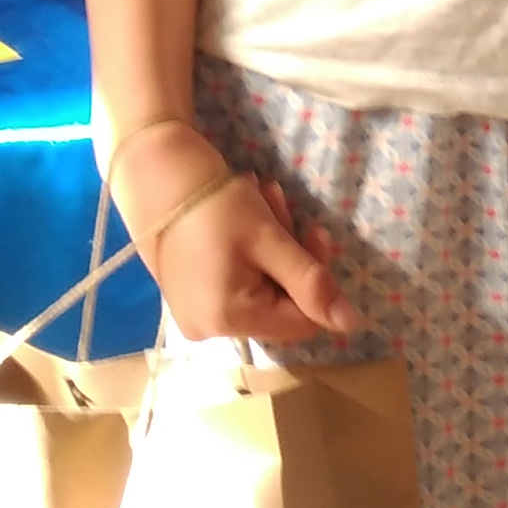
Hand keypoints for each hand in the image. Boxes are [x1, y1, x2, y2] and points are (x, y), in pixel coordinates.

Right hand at [111, 121, 357, 345]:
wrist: (155, 177)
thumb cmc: (215, 206)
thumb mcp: (270, 240)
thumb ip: (312, 283)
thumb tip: (352, 324)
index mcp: (231, 321)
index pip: (304, 318)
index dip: (316, 278)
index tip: (313, 229)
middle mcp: (210, 330)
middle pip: (281, 302)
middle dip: (290, 252)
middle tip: (279, 202)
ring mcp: (197, 316)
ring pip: (262, 287)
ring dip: (273, 244)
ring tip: (260, 197)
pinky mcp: (190, 299)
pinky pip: (236, 283)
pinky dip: (249, 252)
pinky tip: (244, 215)